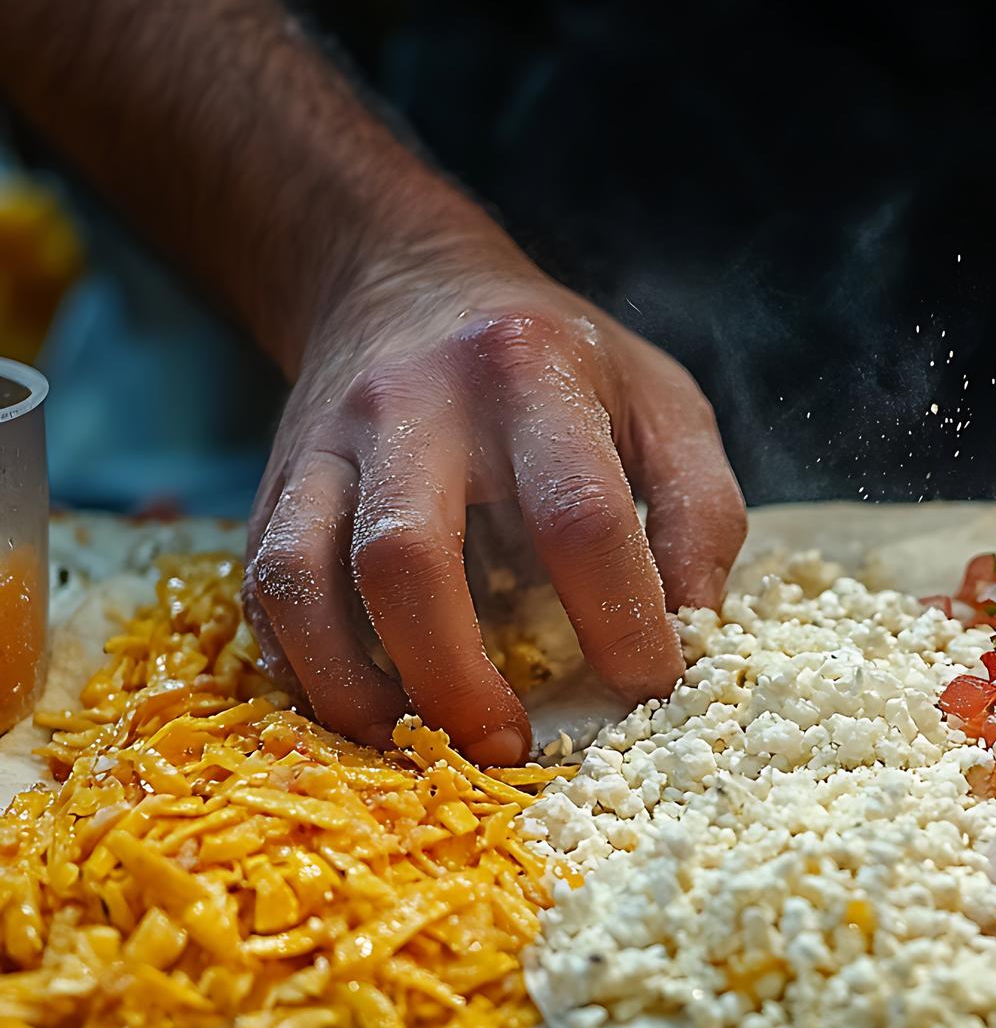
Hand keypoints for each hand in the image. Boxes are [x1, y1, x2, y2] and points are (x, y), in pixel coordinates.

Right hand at [244, 234, 744, 764]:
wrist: (405, 280)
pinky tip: (364, 709)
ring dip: (357, 687)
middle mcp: (412, 405)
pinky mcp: (273, 484)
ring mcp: (325, 444)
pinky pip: (263, 589)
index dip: (619, 617)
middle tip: (512, 747)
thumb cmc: (560, 363)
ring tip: (422, 746)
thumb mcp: (662, 403)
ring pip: (303, 578)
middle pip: (409, 557)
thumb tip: (694, 631)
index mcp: (531, 376)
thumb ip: (700, 509)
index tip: (649, 684)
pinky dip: (304, 666)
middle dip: (456, 675)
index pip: (578, 514)